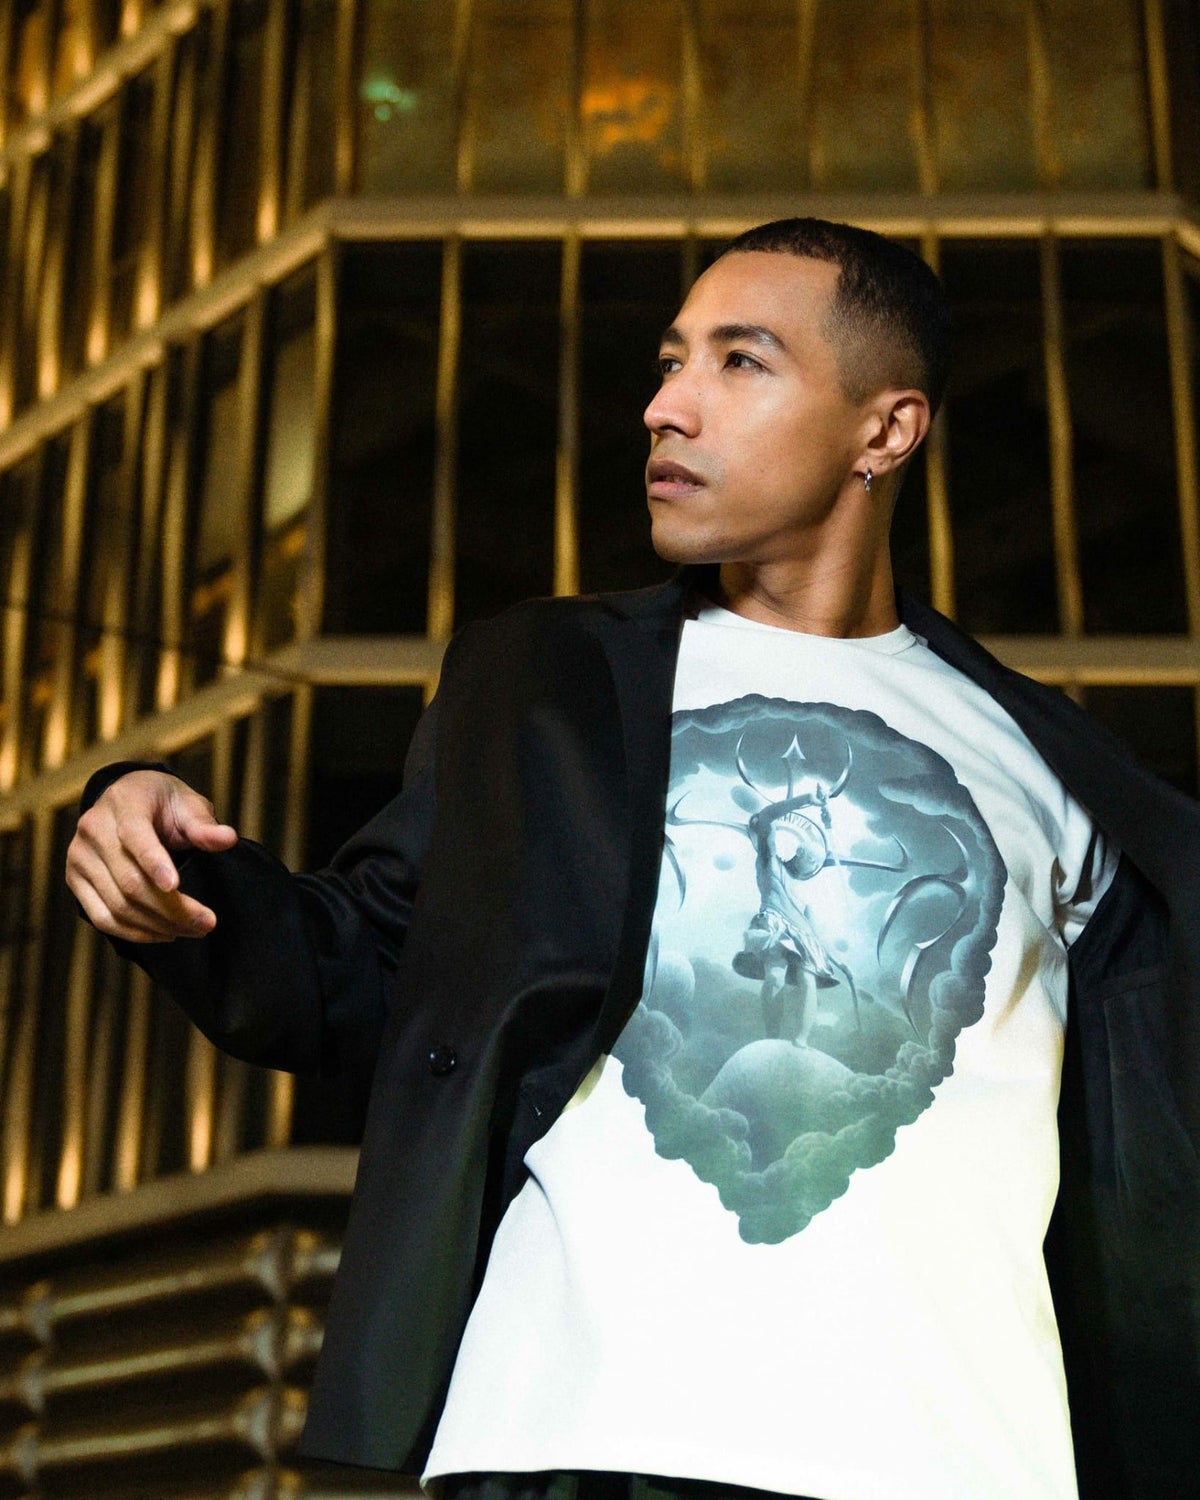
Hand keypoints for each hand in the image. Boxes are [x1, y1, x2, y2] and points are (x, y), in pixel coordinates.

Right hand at [66, 770, 238, 942]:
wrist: (127, 799)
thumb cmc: (162, 803)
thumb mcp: (187, 803)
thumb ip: (204, 825)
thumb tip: (228, 839)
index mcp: (124, 803)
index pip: (135, 836)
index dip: (154, 863)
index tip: (175, 886)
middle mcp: (94, 829)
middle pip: (130, 880)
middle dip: (171, 908)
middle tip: (206, 923)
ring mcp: (79, 856)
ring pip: (117, 904)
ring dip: (156, 925)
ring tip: (190, 930)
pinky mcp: (75, 879)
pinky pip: (101, 917)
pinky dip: (133, 932)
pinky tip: (162, 934)